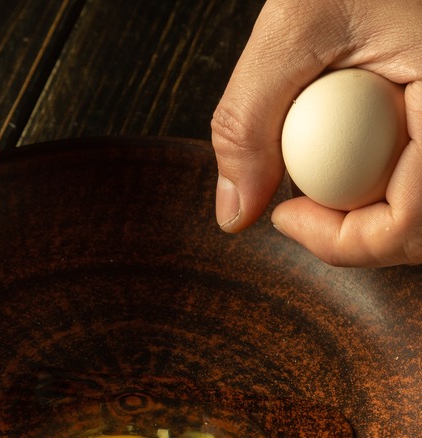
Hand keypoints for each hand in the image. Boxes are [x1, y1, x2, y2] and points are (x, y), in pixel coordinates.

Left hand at [211, 0, 421, 266]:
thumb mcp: (296, 24)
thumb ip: (250, 117)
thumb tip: (234, 212)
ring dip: (372, 212)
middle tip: (298, 208)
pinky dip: (385, 180)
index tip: (284, 217)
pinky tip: (350, 148)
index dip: (345, 242)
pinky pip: (421, 176)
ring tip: (322, 173)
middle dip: (358, 235)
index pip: (416, 223)